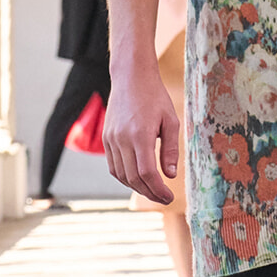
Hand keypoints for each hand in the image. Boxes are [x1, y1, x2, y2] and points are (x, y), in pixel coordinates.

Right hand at [103, 69, 179, 203]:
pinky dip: (125, 177)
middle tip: (164, 198)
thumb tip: (170, 175)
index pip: (147, 173)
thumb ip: (170, 149)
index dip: (158, 189)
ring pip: (121, 175)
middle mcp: (122, 139)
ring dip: (136, 187)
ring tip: (153, 191)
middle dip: (149, 193)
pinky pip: (113, 166)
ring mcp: (111, 139)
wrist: (130, 78)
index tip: (169, 197)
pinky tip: (138, 179)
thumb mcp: (170, 121)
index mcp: (140, 135)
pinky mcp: (106, 138)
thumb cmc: (155, 97)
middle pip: (133, 178)